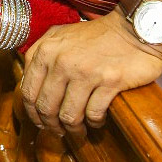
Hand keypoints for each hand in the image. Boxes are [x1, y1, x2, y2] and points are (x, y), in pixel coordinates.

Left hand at [20, 11, 161, 136]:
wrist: (133, 29)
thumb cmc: (96, 36)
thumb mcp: (60, 36)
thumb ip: (41, 53)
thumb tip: (28, 81)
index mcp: (46, 51)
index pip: (28, 91)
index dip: (33, 113)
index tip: (40, 122)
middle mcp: (61, 62)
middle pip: (46, 107)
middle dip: (51, 125)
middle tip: (60, 131)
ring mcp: (85, 72)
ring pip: (69, 115)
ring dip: (74, 128)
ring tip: (79, 130)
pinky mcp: (109, 82)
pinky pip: (94, 113)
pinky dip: (94, 122)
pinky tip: (97, 120)